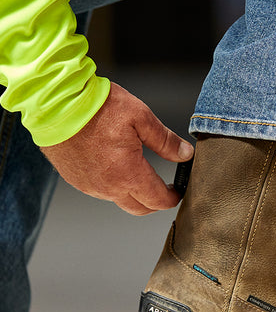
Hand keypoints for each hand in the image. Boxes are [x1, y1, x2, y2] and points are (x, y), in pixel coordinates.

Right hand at [40, 82, 193, 214]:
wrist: (54, 103)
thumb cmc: (96, 107)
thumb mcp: (141, 117)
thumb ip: (165, 141)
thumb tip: (185, 154)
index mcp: (128, 174)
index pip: (157, 200)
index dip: (172, 198)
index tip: (178, 191)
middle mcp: (108, 187)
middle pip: (140, 208)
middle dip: (155, 202)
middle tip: (163, 188)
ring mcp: (90, 186)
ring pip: (119, 199)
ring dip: (132, 192)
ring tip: (138, 170)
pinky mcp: (75, 180)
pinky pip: (100, 190)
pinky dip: (112, 184)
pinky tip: (114, 165)